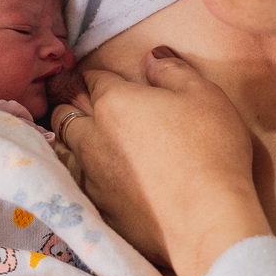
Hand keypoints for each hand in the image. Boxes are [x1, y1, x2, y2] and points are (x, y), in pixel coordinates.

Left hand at [51, 46, 272, 275]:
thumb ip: (173, 70)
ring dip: (71, 142)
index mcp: (115, 102)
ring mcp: (94, 177)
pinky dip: (85, 177)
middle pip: (65, 114)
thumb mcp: (204, 94)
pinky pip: (80, 186)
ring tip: (80, 139)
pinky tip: (97, 180)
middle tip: (79, 103)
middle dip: (71, 105)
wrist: (206, 218)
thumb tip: (152, 57)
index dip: (96, 76)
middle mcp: (94, 138)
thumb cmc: (210, 148)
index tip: (97, 77)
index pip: (94, 79)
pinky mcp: (101, 211)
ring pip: (65, 151)